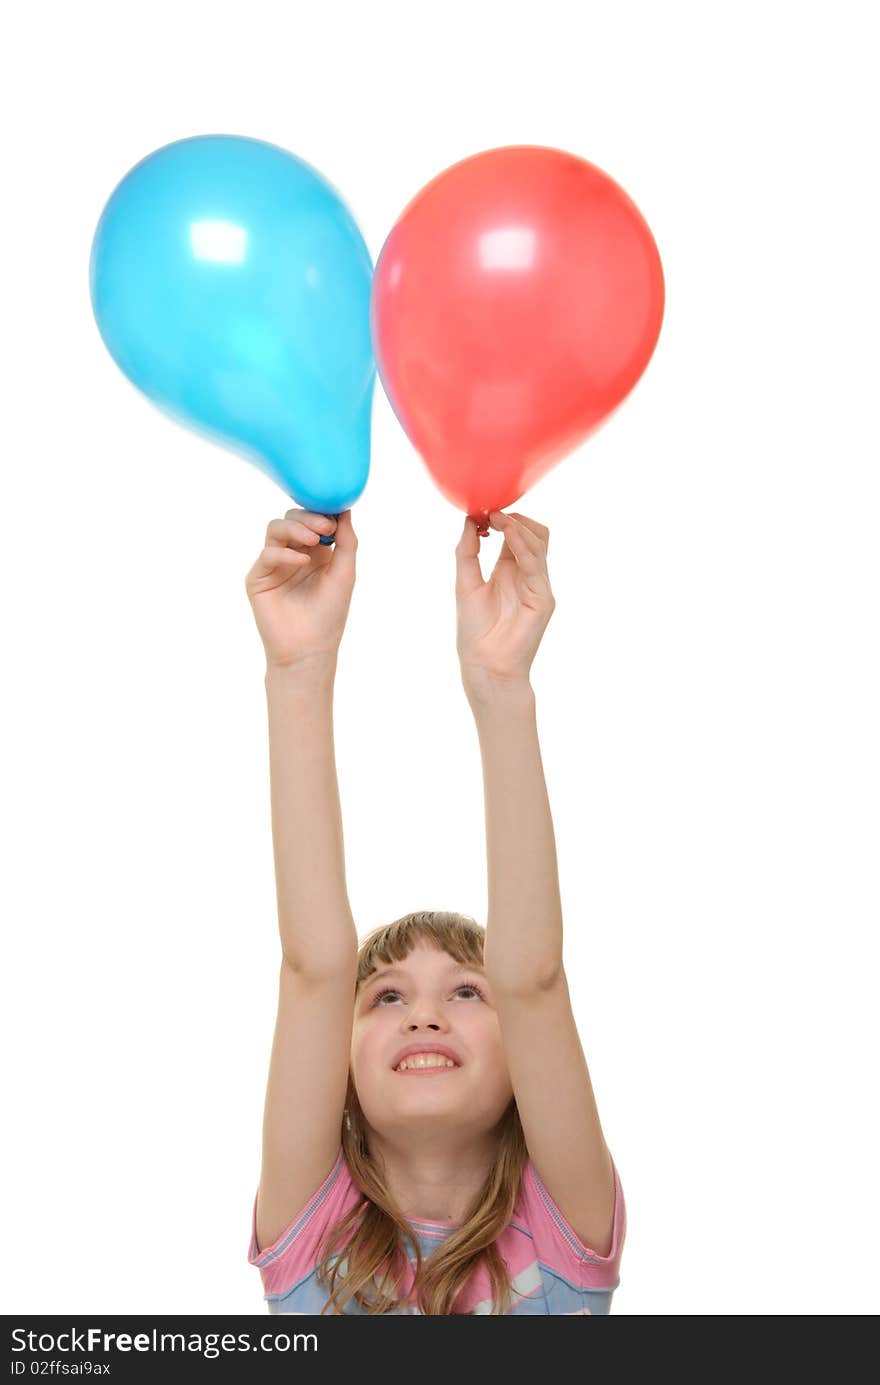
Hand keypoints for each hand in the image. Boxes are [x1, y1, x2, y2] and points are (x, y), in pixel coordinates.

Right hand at [245, 509, 356, 670]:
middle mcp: (293, 554)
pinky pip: (267, 554)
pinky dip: (284, 554)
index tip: (335, 514)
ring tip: (314, 539)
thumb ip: (347, 541)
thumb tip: (345, 508)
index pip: (313, 519)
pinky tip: (302, 561)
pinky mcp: (258, 578)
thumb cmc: (329, 615)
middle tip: (325, 526)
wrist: (309, 649)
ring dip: (296, 529)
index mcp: (315, 552)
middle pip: (292, 518)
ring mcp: (274, 564)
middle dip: (309, 517)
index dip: (321, 511)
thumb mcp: (344, 573)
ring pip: (276, 529)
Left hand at [455, 510, 555, 693]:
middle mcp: (526, 576)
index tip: (483, 511)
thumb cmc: (475, 630)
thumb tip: (469, 521)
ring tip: (498, 518)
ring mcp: (537, 586)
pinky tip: (507, 535)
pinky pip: (536, 565)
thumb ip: (467, 552)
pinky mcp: (543, 599)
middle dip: (515, 519)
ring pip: (539, 544)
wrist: (484, 664)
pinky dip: (522, 546)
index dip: (503, 520)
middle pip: (534, 535)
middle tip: (492, 512)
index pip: (515, 536)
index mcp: (508, 571)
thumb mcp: (465, 583)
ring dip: (518, 527)